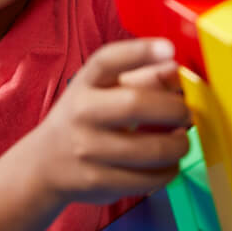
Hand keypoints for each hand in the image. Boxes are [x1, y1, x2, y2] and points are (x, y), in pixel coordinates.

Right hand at [29, 38, 189, 205]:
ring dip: (179, 145)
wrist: (45, 165)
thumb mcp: (100, 92)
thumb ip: (139, 77)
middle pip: (136, 105)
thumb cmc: (83, 120)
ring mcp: (87, 150)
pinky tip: (168, 164)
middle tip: (186, 113)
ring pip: (151, 149)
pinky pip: (148, 179)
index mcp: (83, 84)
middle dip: (175, 109)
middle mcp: (81, 113)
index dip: (139, 51)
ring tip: (181, 141)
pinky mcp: (98, 181)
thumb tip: (175, 69)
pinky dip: (169, 171)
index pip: (107, 60)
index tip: (169, 49)